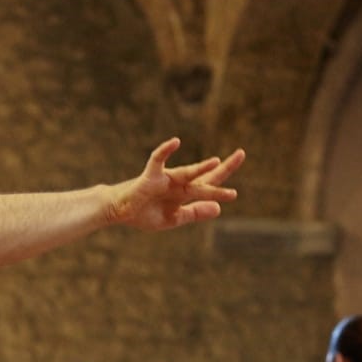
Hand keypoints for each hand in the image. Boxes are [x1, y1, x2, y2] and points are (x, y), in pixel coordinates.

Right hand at [107, 138, 243, 230]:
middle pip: (205, 175)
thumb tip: (219, 208)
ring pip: (187, 173)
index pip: (208, 187)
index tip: (235, 194)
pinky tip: (175, 142)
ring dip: (201, 167)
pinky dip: (166, 150)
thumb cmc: (146, 213)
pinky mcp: (151, 175)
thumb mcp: (174, 219)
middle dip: (224, 167)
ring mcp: (166, 178)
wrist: (120, 211)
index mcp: (185, 194)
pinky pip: (158, 159)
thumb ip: (195, 213)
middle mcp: (180, 183)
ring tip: (217, 161)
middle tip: (241, 154)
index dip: (221, 189)